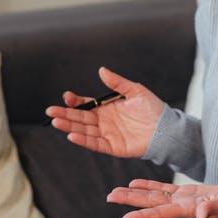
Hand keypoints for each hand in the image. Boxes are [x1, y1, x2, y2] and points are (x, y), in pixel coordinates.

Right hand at [44, 67, 164, 157]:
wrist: (166, 128)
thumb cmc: (153, 109)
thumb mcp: (135, 91)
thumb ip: (117, 83)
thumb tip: (101, 71)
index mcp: (107, 108)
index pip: (86, 105)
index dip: (75, 102)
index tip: (67, 97)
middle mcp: (104, 122)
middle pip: (80, 118)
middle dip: (65, 115)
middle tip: (50, 111)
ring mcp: (107, 135)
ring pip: (84, 130)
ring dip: (69, 126)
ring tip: (55, 122)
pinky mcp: (113, 147)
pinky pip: (95, 144)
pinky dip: (83, 140)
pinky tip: (71, 135)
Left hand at [106, 179, 217, 217]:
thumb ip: (212, 209)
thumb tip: (201, 217)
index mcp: (185, 211)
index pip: (159, 214)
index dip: (141, 216)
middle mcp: (177, 206)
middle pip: (149, 204)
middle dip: (129, 201)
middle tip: (109, 197)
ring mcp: (178, 199)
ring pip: (151, 196)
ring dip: (133, 193)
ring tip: (114, 192)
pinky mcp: (182, 192)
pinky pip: (161, 188)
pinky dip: (147, 185)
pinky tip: (133, 182)